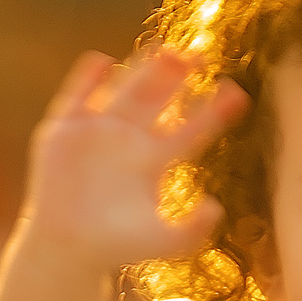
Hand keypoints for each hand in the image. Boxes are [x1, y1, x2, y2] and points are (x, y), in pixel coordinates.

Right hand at [22, 47, 245, 270]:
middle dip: (177, 78)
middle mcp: (130, 138)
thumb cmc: (117, 246)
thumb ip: (193, 232)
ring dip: (143, 70)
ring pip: (124, 91)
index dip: (213, 112)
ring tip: (166, 51)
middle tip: (200, 55)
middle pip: (159, 99)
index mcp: (155, 159)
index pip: (190, 129)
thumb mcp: (162, 242)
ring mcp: (97, 130)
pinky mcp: (64, 131)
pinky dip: (87, 81)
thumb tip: (217, 208)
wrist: (66, 249)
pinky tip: (102, 61)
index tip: (238, 94)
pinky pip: (77, 98)